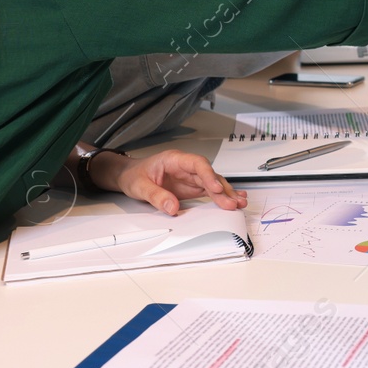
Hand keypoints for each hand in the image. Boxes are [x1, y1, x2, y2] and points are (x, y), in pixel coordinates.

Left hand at [91, 149, 247, 215]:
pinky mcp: (192, 187)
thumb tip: (173, 207)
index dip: (209, 176)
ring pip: (214, 183)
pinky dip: (222, 196)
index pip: (198, 164)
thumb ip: (156, 196)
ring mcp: (190, 177)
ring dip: (227, 193)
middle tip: (232, 203)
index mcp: (175, 159)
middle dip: (223, 189)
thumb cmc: (134, 175)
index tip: (216, 189)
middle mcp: (186, 167)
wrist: (129, 176)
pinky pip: (210, 190)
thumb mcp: (140, 186)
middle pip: (210, 175)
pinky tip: (234, 199)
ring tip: (239, 203)